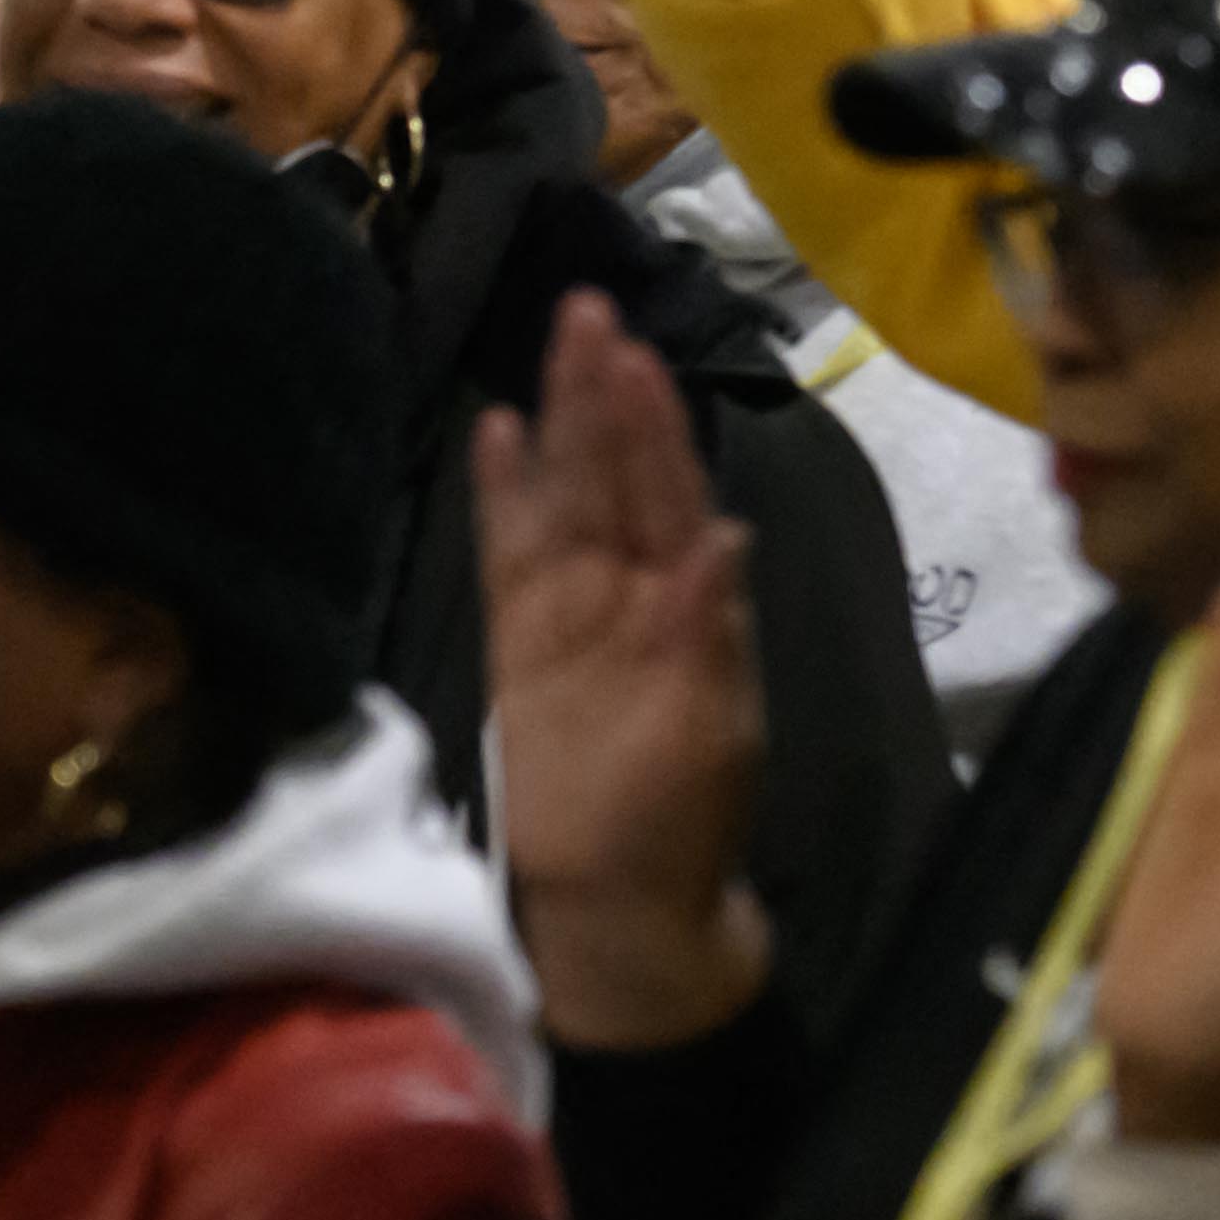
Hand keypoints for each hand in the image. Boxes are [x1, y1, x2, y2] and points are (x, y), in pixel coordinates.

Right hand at [474, 291, 768, 1049]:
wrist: (616, 909)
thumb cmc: (678, 825)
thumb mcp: (714, 730)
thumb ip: (709, 631)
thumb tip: (720, 534)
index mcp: (690, 604)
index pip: (670, 492)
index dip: (654, 424)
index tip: (638, 354)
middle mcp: (629, 591)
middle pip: (612, 474)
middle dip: (605, 395)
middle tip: (589, 310)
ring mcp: (570, 612)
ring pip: (562, 496)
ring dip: (560, 422)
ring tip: (554, 345)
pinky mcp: (517, 645)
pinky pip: (508, 553)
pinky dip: (504, 495)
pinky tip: (498, 434)